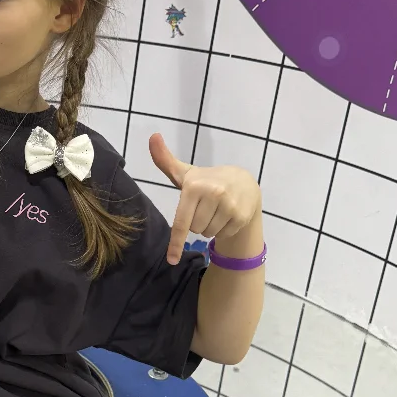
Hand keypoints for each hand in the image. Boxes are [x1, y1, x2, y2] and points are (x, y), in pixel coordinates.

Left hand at [149, 133, 261, 264]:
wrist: (244, 182)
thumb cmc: (207, 181)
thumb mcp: (186, 173)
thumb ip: (165, 160)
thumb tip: (152, 136)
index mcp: (194, 186)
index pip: (182, 222)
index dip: (175, 243)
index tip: (171, 260)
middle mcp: (213, 194)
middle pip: (194, 229)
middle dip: (196, 222)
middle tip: (204, 208)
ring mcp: (229, 206)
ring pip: (207, 233)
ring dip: (209, 226)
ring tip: (216, 210)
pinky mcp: (241, 216)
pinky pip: (222, 234)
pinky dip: (222, 229)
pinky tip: (227, 215)